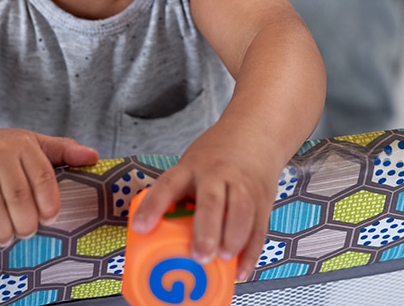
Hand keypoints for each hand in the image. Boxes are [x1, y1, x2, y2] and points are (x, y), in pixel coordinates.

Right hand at [0, 126, 98, 245]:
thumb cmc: (1, 151)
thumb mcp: (33, 145)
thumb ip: (63, 151)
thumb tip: (93, 157)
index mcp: (23, 143)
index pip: (43, 177)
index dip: (49, 203)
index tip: (51, 220)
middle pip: (19, 196)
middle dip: (26, 223)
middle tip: (26, 233)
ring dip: (2, 230)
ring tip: (6, 238)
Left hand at [129, 138, 277, 280]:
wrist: (255, 133)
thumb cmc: (214, 158)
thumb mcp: (190, 166)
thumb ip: (178, 195)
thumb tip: (152, 235)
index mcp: (191, 167)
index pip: (169, 185)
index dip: (153, 206)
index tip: (141, 228)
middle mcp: (218, 175)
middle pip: (212, 201)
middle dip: (206, 230)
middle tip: (199, 256)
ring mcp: (243, 186)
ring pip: (241, 212)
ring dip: (233, 239)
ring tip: (223, 259)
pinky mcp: (262, 200)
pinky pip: (259, 228)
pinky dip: (251, 252)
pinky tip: (242, 270)